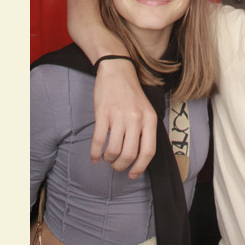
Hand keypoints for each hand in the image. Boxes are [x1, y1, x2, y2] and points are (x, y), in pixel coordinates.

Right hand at [90, 59, 158, 175]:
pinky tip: (94, 157)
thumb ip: (146, 130)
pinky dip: (95, 152)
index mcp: (150, 120)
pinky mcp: (103, 113)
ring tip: (107, 158)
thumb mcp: (146, 110)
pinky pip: (99, 140)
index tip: (133, 174)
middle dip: (122, 165)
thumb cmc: (131, 93)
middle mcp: (136, 119)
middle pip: (130, 154)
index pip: (148, 151)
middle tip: (117, 166)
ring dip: (109, 159)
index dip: (140, 167)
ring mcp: (119, 116)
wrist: (117, 70)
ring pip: (114, 149)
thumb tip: (141, 156)